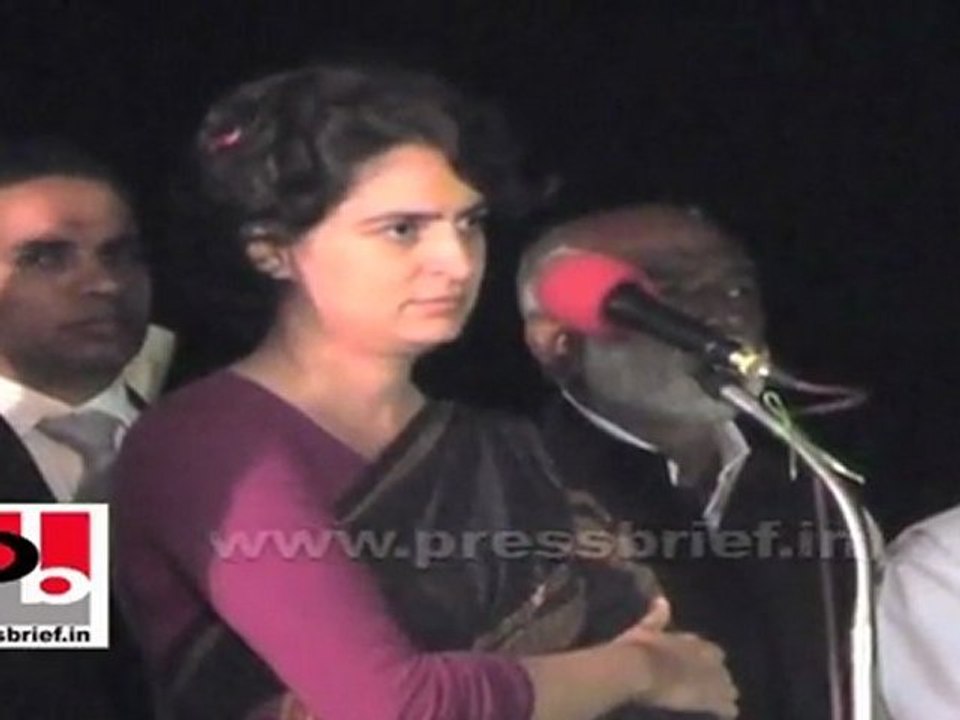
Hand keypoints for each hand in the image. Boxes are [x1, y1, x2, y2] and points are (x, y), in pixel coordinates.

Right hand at [615, 597, 739, 718]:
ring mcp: (707, 678)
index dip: (708, 657)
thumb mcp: (645, 629)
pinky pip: (724, 705)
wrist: (638, 668)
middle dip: (719, 675)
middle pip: (721, 668)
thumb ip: (657, 617)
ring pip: (726, 686)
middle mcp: (703, 657)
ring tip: (727, 700)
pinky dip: (726, 708)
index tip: (705, 663)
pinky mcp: (706, 697)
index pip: (709, 649)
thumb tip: (662, 600)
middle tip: (716, 685)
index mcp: (689, 641)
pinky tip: (731, 713)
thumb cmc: (637, 648)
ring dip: (725, 692)